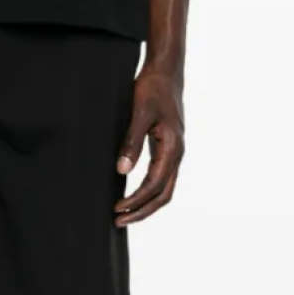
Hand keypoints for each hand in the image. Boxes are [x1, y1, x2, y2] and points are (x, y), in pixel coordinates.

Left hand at [114, 70, 185, 226]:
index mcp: (172, 147)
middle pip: (163, 195)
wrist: (166, 73)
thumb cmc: (152, 90)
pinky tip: (133, 194)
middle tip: (118, 221)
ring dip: (145, 204)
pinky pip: (161, 178)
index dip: (135, 200)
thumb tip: (122, 170)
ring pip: (164, 189)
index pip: (154, 185)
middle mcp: (177, 154)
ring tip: (124, 214)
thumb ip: (131, 142)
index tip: (117, 208)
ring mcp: (174, 153)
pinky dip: (148, 192)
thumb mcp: (138, 114)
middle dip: (142, 211)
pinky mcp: (167, 149)